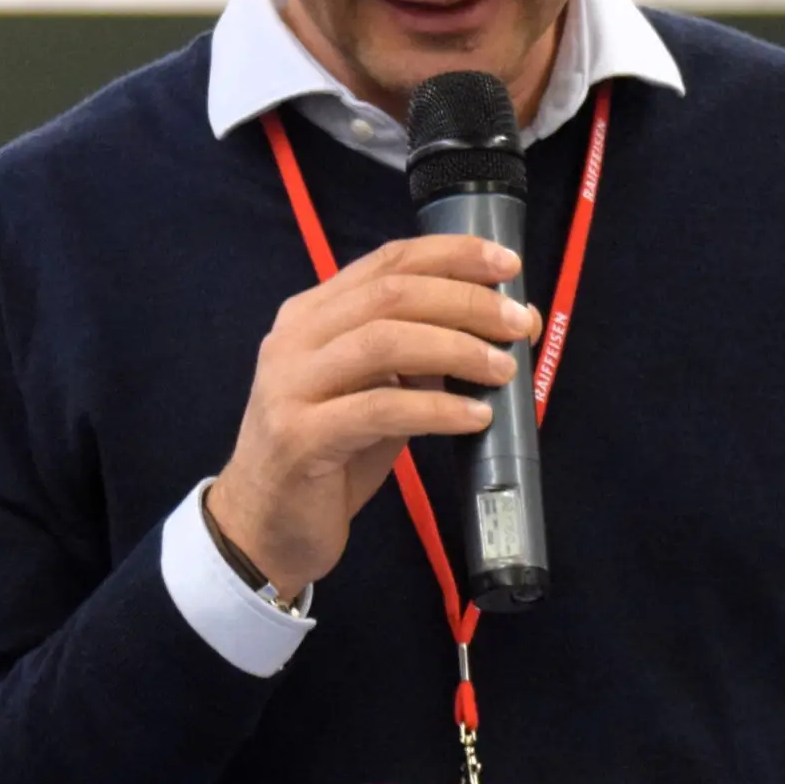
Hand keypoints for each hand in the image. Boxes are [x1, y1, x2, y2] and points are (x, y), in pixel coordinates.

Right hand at [205, 234, 539, 596]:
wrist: (264, 527)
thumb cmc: (328, 457)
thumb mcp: (371, 392)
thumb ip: (412, 357)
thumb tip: (489, 331)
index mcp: (311, 314)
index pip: (387, 262)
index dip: (452, 256)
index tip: (508, 265)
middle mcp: (294, 338)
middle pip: (391, 295)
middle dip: (466, 302)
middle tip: (520, 325)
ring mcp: (291, 385)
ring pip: (383, 342)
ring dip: (456, 349)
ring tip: (503, 370)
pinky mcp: (299, 436)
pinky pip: (379, 409)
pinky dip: (437, 408)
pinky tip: (475, 417)